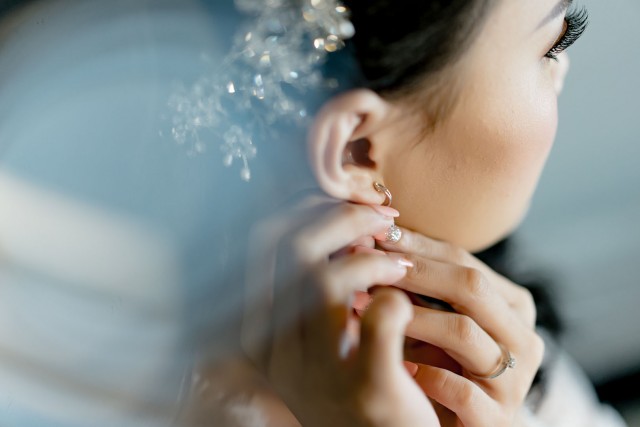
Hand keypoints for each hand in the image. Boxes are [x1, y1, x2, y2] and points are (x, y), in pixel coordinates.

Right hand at [241, 196, 441, 426]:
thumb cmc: (347, 383)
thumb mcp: (311, 336)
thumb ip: (309, 284)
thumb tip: (337, 217)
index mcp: (258, 330)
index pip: (262, 242)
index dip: (305, 208)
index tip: (345, 201)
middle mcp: (276, 351)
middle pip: (290, 250)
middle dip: (341, 218)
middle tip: (381, 218)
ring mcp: (317, 372)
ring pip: (325, 280)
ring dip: (370, 257)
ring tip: (399, 263)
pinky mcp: (365, 389)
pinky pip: (378, 320)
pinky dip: (395, 298)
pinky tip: (405, 300)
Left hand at [372, 227, 544, 426]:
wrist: (453, 424)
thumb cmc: (439, 365)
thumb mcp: (432, 319)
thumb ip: (416, 285)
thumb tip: (373, 236)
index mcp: (512, 305)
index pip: (463, 260)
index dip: (416, 244)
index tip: (373, 233)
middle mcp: (523, 337)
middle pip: (470, 287)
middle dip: (413, 270)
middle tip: (366, 262)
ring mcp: (515, 381)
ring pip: (463, 333)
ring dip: (410, 317)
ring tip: (366, 308)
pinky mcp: (498, 419)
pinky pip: (462, 391)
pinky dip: (427, 376)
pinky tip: (398, 365)